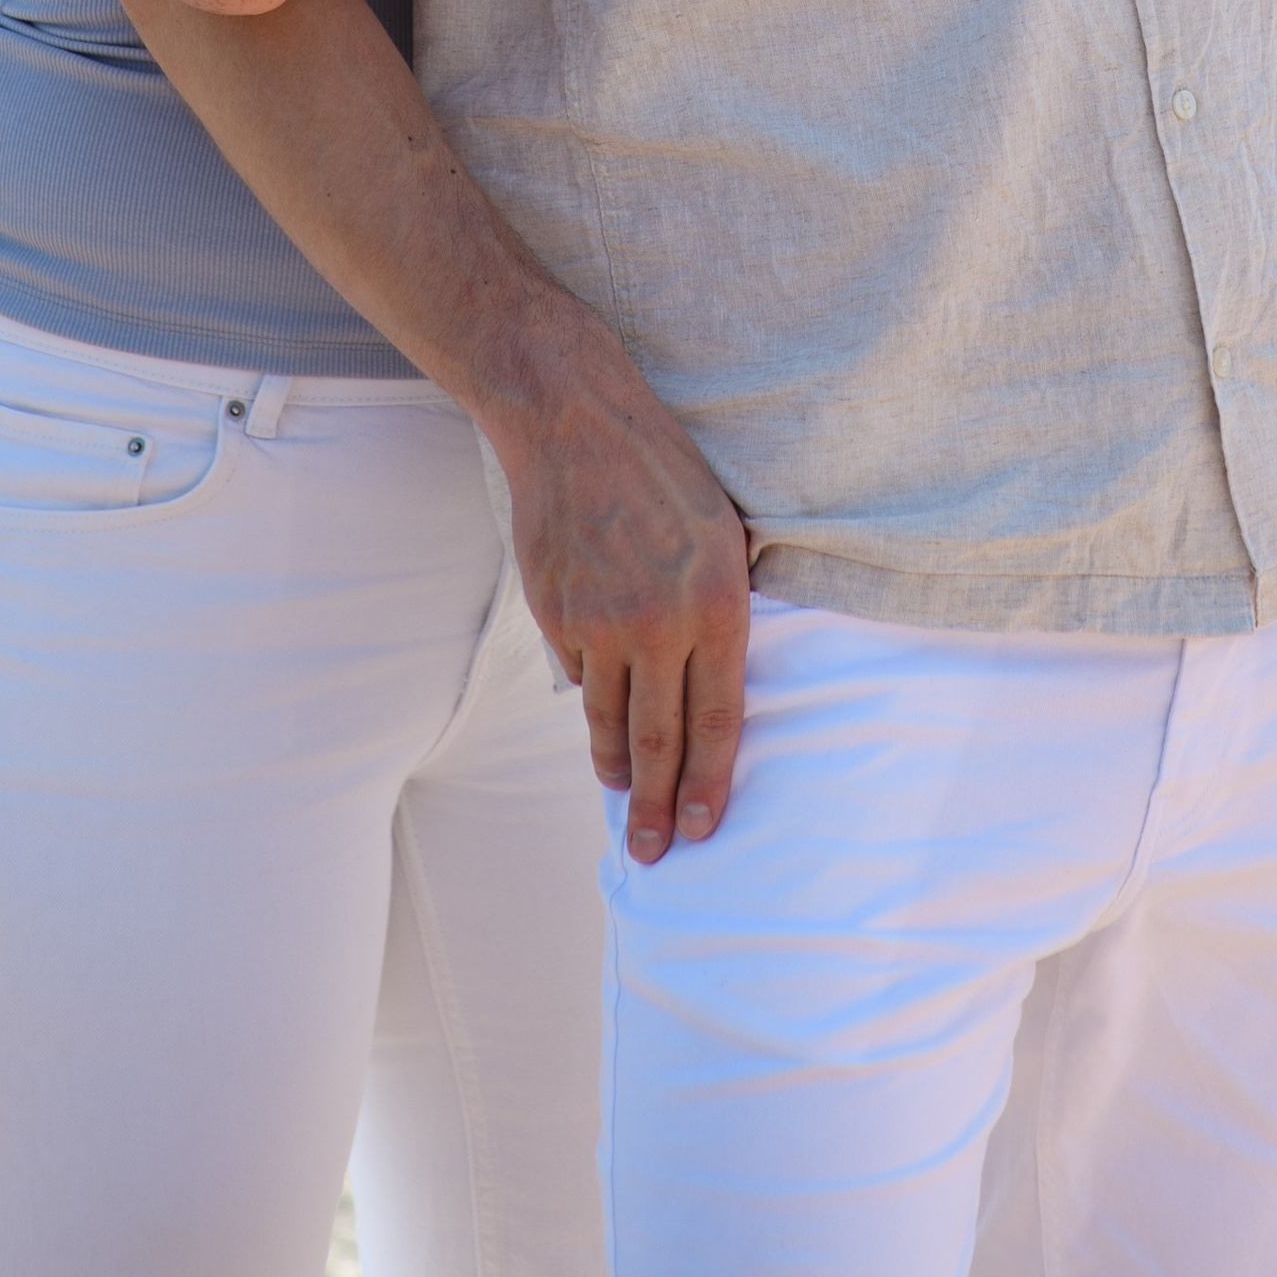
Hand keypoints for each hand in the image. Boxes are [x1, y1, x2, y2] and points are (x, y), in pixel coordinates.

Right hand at [485, 302, 753, 863]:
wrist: (576, 423)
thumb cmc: (665, 472)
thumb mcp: (721, 536)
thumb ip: (720, 614)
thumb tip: (715, 688)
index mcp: (716, 605)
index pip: (717, 722)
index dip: (710, 785)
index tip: (705, 828)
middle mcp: (660, 625)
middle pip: (660, 742)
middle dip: (658, 808)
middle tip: (654, 853)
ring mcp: (601, 624)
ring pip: (609, 722)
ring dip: (617, 769)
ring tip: (624, 800)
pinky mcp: (556, 616)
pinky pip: (578, 675)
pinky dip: (591, 697)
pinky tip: (599, 711)